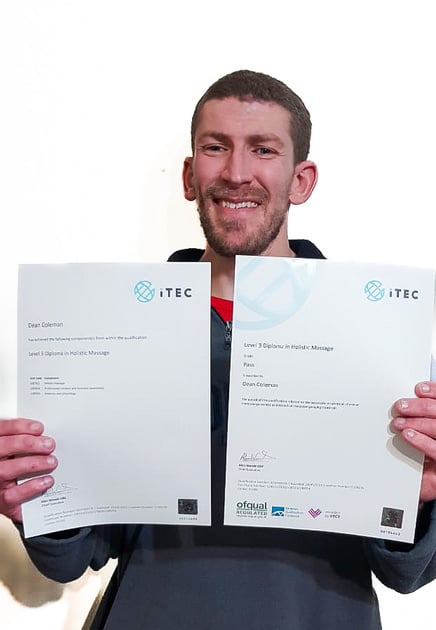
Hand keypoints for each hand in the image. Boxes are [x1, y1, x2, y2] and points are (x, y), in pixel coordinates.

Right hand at [0, 419, 56, 521]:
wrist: (7, 496)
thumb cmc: (13, 468)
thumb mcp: (15, 452)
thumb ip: (23, 441)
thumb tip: (42, 434)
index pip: (1, 430)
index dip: (19, 427)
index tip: (38, 428)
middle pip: (3, 447)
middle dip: (28, 443)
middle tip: (49, 444)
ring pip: (7, 470)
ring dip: (33, 463)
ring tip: (51, 461)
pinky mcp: (2, 501)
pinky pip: (13, 495)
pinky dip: (32, 486)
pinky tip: (47, 481)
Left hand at [391, 382, 435, 502]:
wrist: (431, 481)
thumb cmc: (428, 456)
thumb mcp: (424, 434)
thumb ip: (423, 418)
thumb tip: (410, 401)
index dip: (434, 392)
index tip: (418, 389)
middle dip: (419, 407)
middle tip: (400, 407)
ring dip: (416, 422)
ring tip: (399, 422)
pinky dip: (421, 441)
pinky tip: (408, 435)